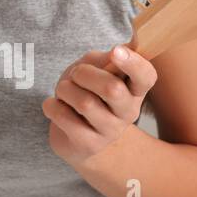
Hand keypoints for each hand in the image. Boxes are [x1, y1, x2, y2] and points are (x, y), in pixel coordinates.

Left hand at [42, 46, 157, 165]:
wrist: (74, 133)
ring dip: (65, 89)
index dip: (133, 63)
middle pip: (112, 88)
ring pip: (85, 103)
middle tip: (75, 75)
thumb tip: (118, 51)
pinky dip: (51, 105)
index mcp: (134, 89)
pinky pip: (64, 117)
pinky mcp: (89, 144)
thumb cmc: (86, 91)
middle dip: (84, 73)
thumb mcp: (94, 69)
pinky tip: (54, 107)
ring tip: (64, 92)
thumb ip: (104, 60)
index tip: (116, 51)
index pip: (146, 76)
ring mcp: (110, 131)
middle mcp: (129, 112)